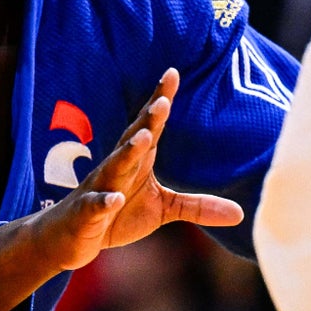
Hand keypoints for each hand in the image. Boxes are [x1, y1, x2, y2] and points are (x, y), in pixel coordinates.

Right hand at [31, 68, 242, 270]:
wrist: (69, 238)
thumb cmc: (116, 216)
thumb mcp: (162, 210)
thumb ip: (197, 207)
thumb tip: (240, 214)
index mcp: (136, 162)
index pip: (149, 126)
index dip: (160, 101)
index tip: (173, 73)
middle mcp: (117, 169)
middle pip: (133, 140)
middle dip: (147, 120)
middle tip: (163, 101)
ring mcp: (100, 189)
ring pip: (113, 167)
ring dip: (127, 152)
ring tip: (142, 137)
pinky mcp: (87, 214)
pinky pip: (96, 205)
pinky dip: (104, 202)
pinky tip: (115, 198)